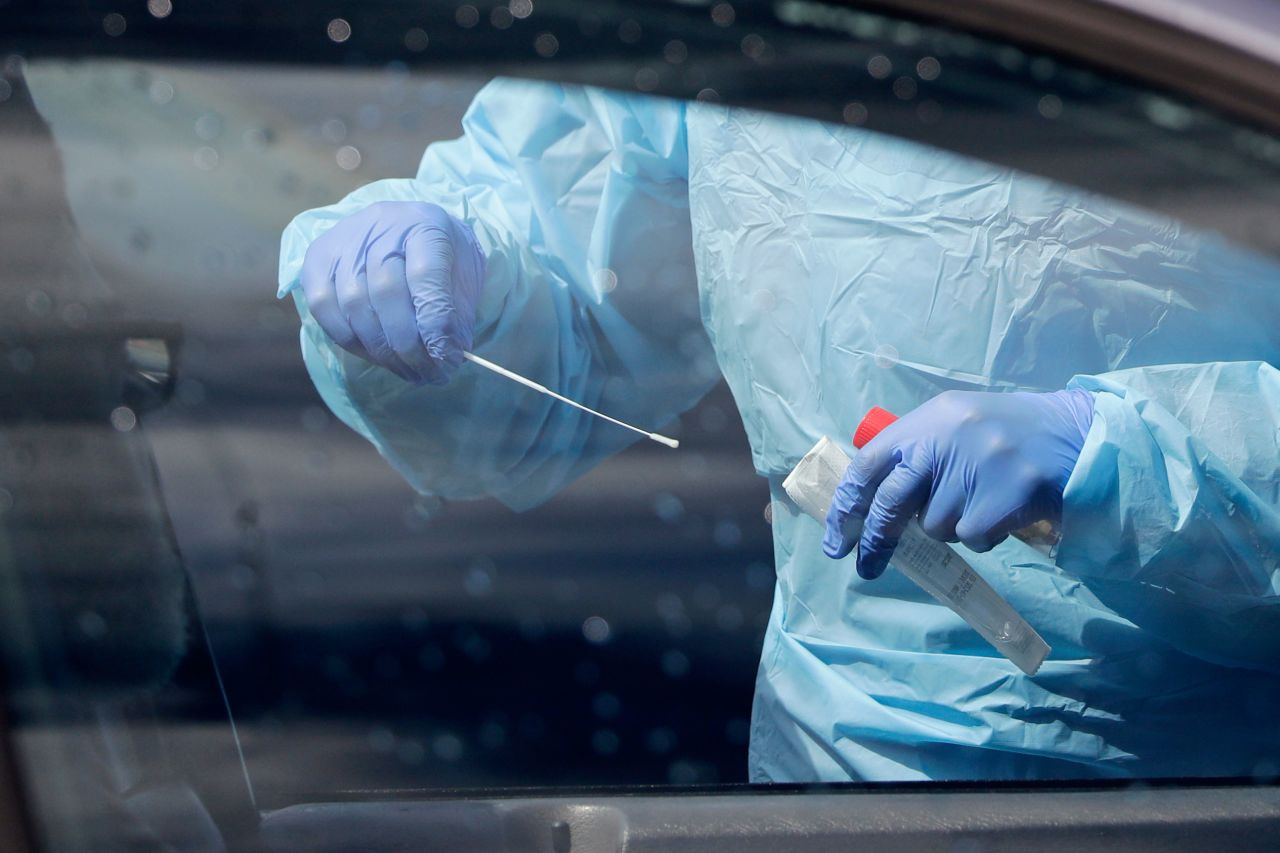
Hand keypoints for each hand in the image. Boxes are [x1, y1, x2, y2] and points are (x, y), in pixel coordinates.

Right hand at [299, 201, 484, 383]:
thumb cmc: (440, 258)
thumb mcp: (463, 278)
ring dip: (382, 350)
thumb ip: (457, 314)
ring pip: (353, 304)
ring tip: (408, 371)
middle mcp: (380, 225)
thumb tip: (447, 356)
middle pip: (385, 291)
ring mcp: (343, 240)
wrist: (404, 230)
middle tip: (429, 374)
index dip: (435, 320)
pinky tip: (377, 355)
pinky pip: (324, 308)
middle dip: (408, 344)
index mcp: (425, 223)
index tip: (448, 357)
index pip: (425, 273)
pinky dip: (351, 340)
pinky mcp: (317, 259)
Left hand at [823, 389, 1093, 578]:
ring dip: (952, 526)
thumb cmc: (1002, 434)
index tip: (836, 538)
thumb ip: (913, 456)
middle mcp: (944, 441)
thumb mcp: (952, 427)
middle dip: (874, 540)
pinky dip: (983, 536)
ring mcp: (974, 470)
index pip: (868, 465)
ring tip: (980, 499)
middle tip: (865, 567)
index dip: (845, 506)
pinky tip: (1001, 511)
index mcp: (926, 422)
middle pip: (890, 504)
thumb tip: (866, 506)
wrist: (1072, 434)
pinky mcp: (1003, 498)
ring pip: (936, 527)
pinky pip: (971, 538)